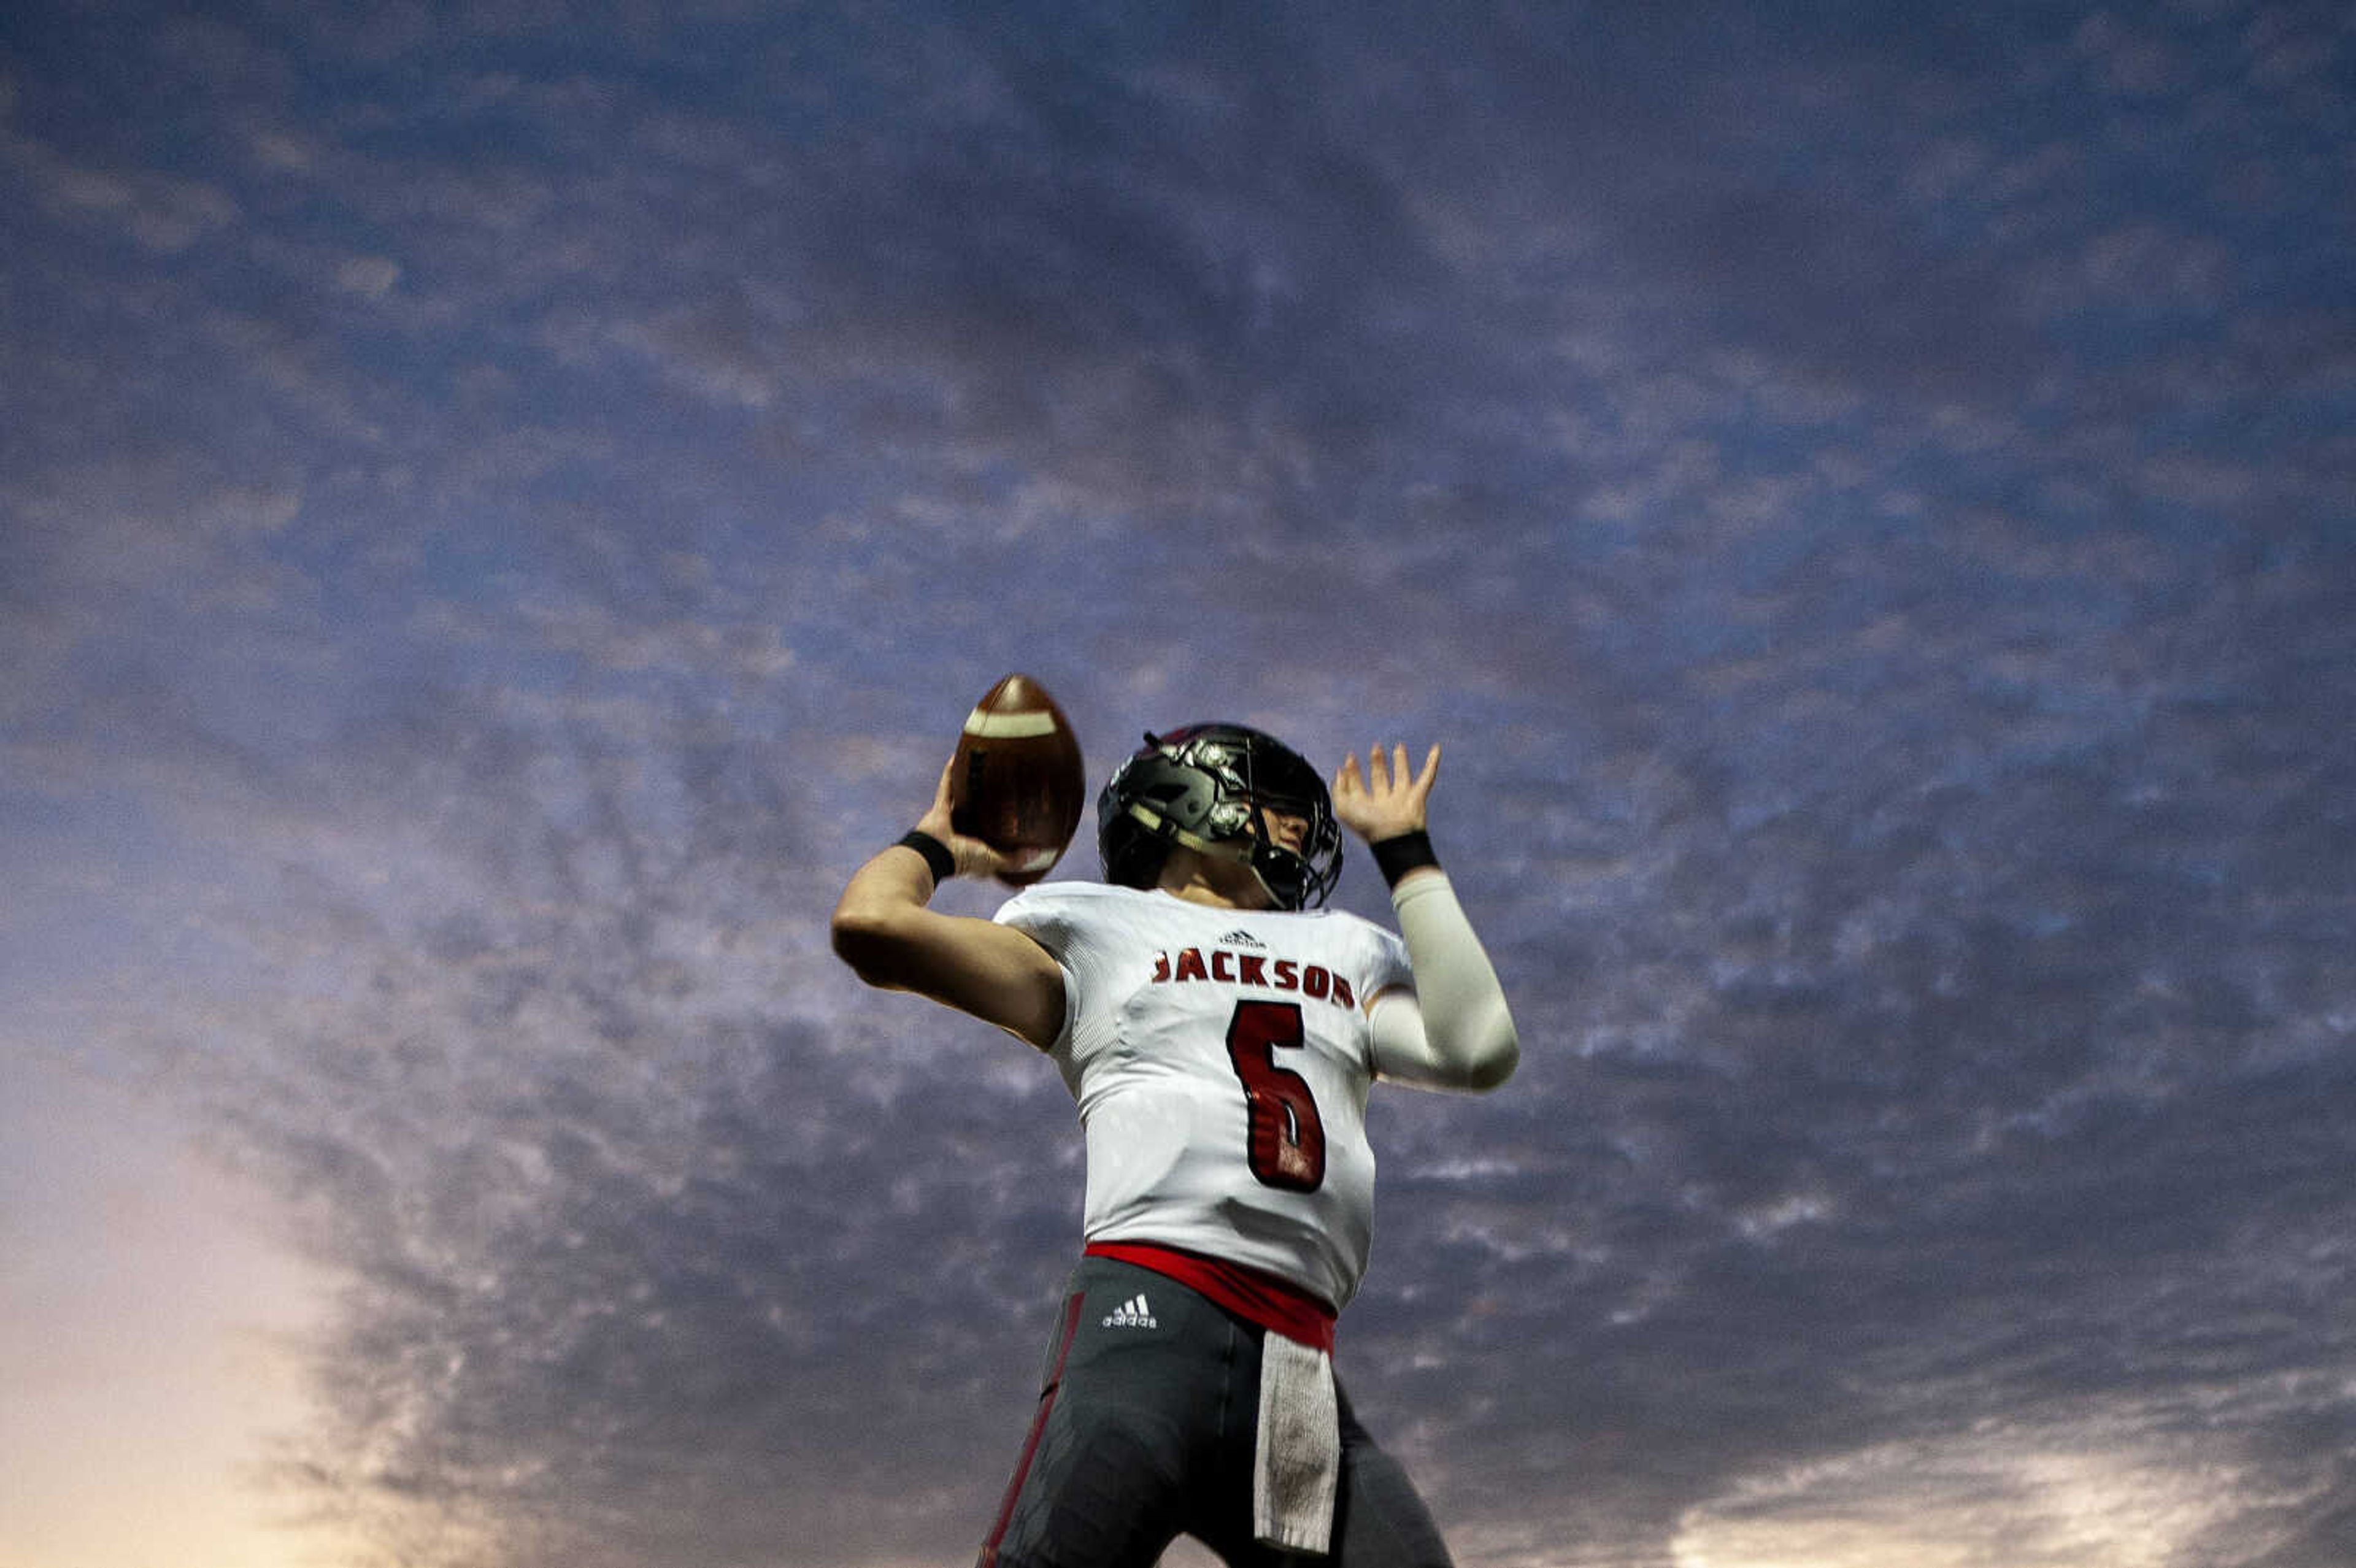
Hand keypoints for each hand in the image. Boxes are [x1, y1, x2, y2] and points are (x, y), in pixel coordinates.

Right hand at [914, 755, 1018, 879]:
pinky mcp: (939, 807)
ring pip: (962, 798)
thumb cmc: (962, 861)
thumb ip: (1014, 859)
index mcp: (973, 847)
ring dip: (969, 786)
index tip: (1016, 823)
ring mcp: (950, 818)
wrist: (934, 854)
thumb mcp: (993, 861)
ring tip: (982, 770)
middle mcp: (961, 832)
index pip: (990, 838)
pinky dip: (950, 772)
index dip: (1000, 833)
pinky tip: (957, 758)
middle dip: (986, 804)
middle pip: (977, 814)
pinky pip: (946, 786)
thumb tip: (1038, 853)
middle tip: (1002, 788)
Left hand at [1332, 743, 1438, 843]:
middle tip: (1376, 747)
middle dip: (1377, 762)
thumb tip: (1339, 773)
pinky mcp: (1417, 796)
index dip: (1352, 771)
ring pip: (1401, 776)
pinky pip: (1427, 777)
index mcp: (1364, 806)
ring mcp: (1401, 799)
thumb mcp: (1343, 808)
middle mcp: (1383, 802)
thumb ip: (1338, 790)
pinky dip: (1432, 764)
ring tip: (1399, 747)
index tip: (1350, 757)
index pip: (1358, 785)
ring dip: (1401, 761)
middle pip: (1380, 778)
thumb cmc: (1368, 826)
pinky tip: (1435, 750)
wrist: (1393, 837)